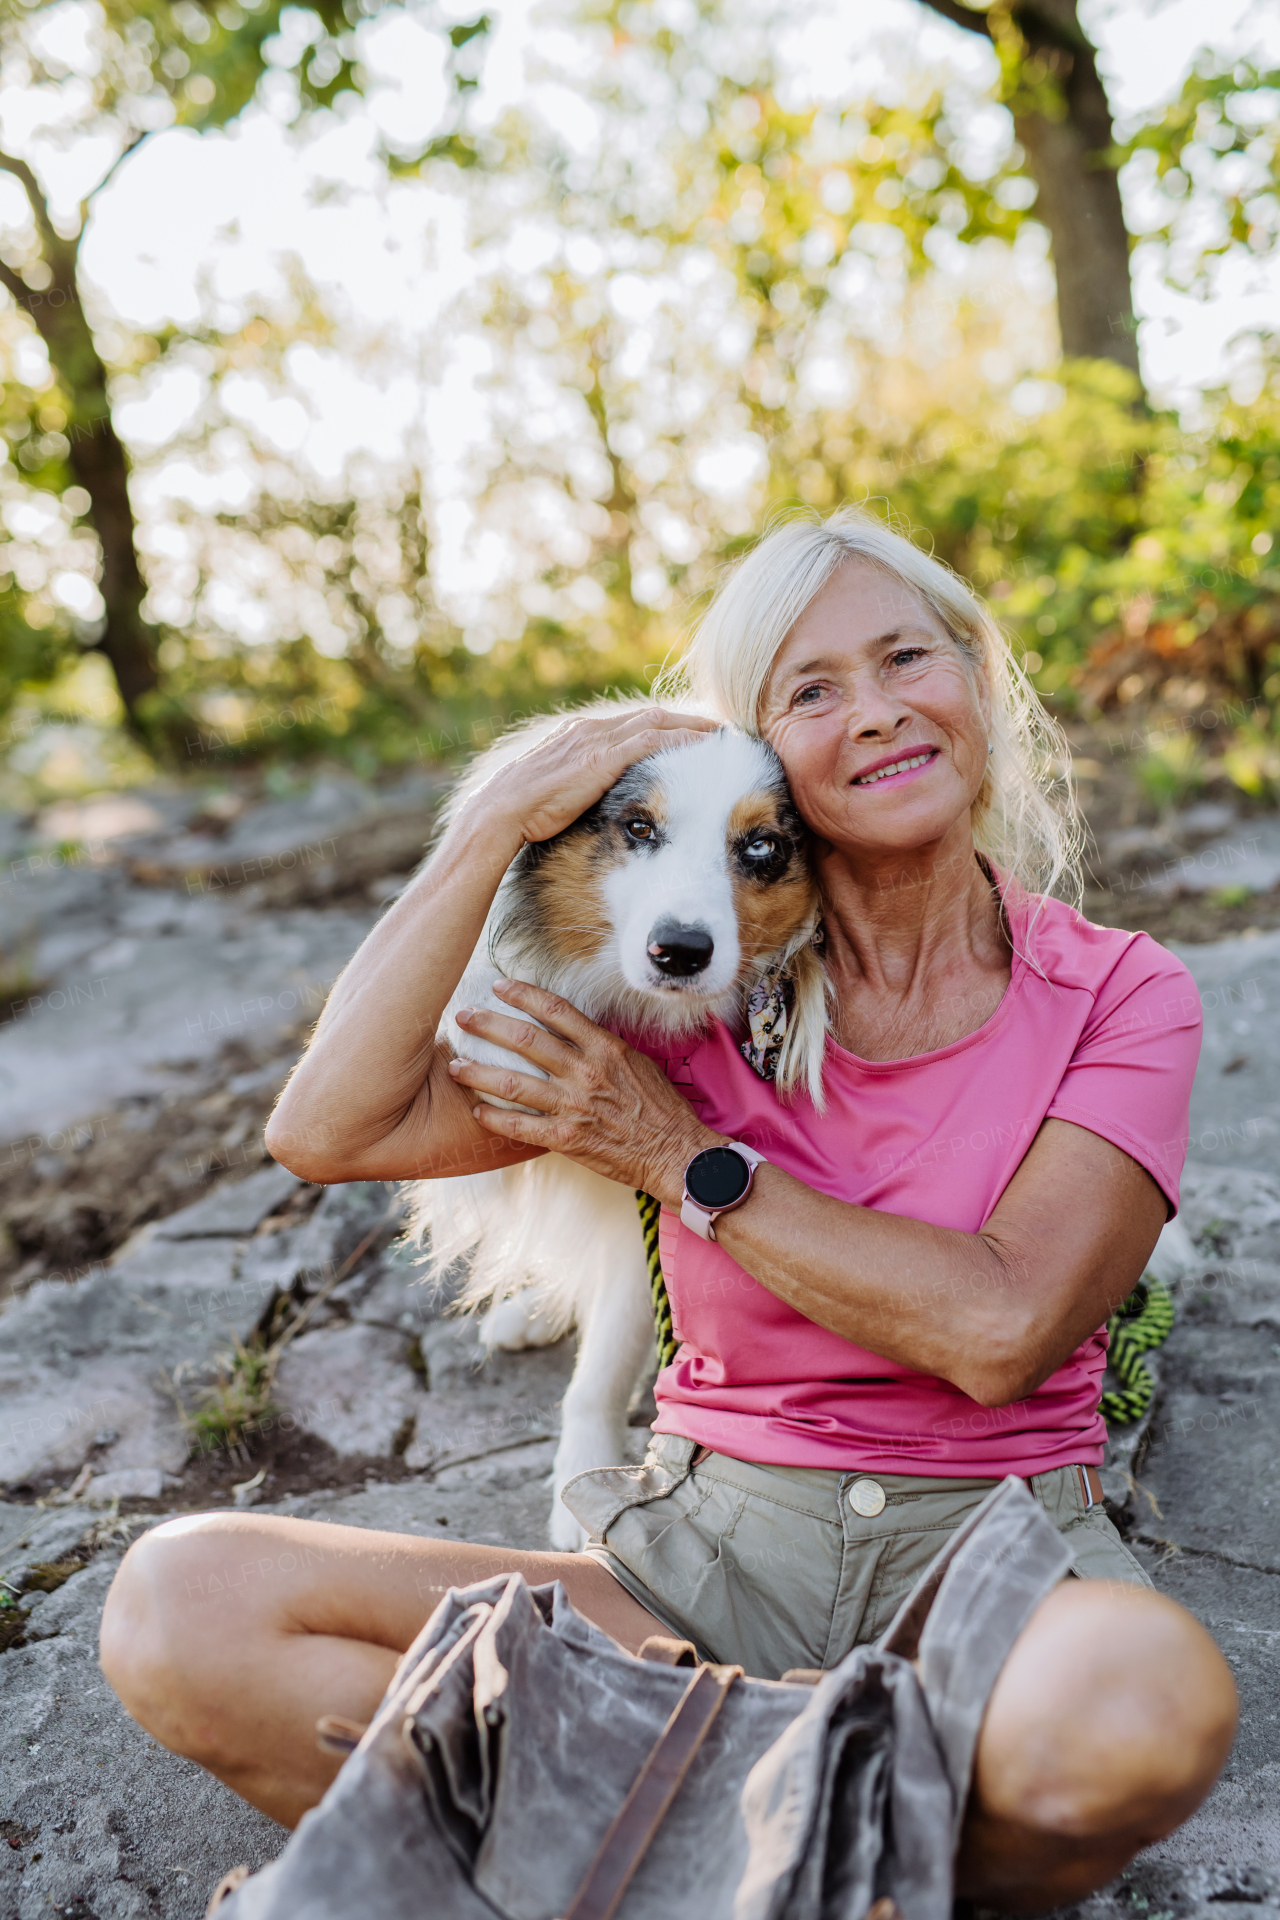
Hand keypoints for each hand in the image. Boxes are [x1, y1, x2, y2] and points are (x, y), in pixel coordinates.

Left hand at [447, 979, 720, 1203]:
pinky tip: (477, 1112)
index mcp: (605, 1047)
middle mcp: (586, 1071)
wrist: (676, 1152)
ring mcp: (574, 1105)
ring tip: (455, 1066)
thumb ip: (602, 1046)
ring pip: (514, 1083)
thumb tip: (574, 1030)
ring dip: (479, 1073)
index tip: (499, 986)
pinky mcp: (567, 1138)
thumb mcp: (637, 1063)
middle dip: (488, 1025)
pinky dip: (495, 1119)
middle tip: (463, 1017)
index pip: (556, 1009)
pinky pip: (521, 1127)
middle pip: (526, 1040)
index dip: (523, 993)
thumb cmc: (660, 1108)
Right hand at [467, 706, 719, 846]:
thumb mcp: (556, 791)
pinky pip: (650, 741)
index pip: (631, 723)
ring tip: (722, 731)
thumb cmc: (522, 811)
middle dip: (686, 718)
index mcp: (578, 735)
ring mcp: (596, 740)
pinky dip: (679, 738)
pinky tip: (703, 744)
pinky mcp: (601, 757)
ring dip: (691, 724)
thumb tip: (594, 802)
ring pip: (656, 721)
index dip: (664, 725)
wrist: (501, 811)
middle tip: (718, 725)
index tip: (690, 732)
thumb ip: (579, 785)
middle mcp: (589, 730)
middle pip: (650, 715)